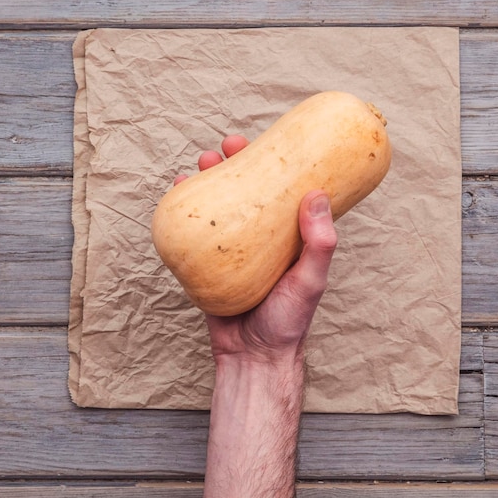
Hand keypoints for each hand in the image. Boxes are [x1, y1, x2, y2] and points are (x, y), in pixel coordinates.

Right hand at [176, 135, 337, 365]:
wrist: (253, 356)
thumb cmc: (289, 321)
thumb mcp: (311, 280)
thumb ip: (319, 242)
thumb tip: (317, 194)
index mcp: (288, 236)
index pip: (282, 189)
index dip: (274, 162)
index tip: (264, 141)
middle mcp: (260, 237)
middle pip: (247, 190)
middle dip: (234, 163)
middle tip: (225, 147)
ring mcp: (232, 248)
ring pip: (219, 205)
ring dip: (207, 179)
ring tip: (198, 164)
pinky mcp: (209, 261)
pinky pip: (196, 230)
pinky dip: (186, 209)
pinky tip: (178, 193)